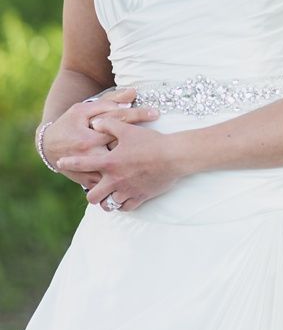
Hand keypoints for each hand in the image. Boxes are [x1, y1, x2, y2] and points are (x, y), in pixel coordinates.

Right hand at [41, 88, 158, 189]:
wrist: (48, 147)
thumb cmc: (69, 124)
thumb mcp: (83, 109)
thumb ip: (108, 102)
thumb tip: (132, 93)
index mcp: (89, 137)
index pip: (117, 124)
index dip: (138, 116)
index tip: (156, 113)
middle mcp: (90, 156)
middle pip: (120, 151)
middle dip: (139, 145)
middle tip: (157, 139)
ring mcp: (89, 171)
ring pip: (115, 171)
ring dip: (132, 167)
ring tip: (150, 160)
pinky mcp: (88, 181)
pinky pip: (107, 184)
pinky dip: (121, 181)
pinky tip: (138, 176)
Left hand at [60, 118, 181, 211]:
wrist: (174, 156)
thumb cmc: (152, 142)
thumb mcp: (129, 129)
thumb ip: (109, 125)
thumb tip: (95, 122)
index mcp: (110, 163)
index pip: (83, 164)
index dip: (70, 164)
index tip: (62, 163)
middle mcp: (115, 179)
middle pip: (93, 196)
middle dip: (91, 194)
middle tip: (95, 189)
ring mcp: (128, 190)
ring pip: (109, 205)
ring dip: (107, 201)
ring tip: (109, 197)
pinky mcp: (141, 196)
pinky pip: (126, 207)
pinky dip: (123, 205)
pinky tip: (124, 200)